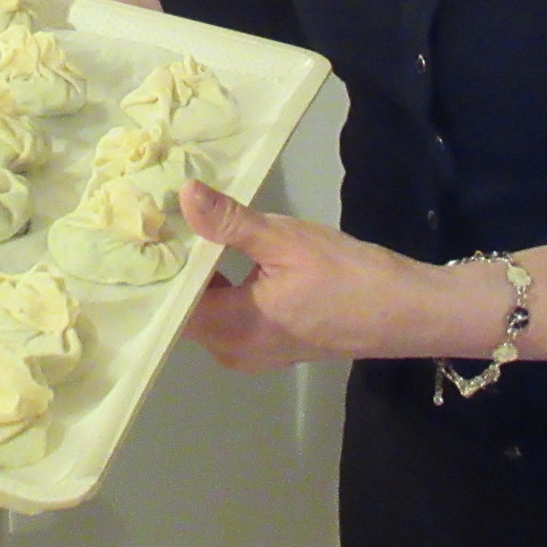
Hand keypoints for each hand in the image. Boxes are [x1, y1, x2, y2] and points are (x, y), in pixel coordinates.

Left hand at [182, 184, 546, 370]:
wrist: (406, 310)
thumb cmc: (348, 275)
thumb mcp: (285, 239)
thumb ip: (230, 222)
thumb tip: (185, 195)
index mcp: (231, 330)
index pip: (169, 303)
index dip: (155, 267)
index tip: (139, 229)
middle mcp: (232, 351)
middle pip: (183, 309)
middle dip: (172, 268)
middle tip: (150, 220)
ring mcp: (251, 351)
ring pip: (205, 312)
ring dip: (195, 276)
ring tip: (174, 228)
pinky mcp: (269, 343)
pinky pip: (228, 315)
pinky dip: (218, 286)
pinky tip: (214, 251)